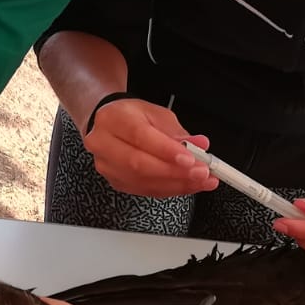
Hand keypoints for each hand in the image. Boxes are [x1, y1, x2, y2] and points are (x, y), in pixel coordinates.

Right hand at [83, 97, 217, 197]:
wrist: (110, 125)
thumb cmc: (133, 117)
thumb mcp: (157, 114)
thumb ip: (177, 132)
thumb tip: (199, 146)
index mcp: (113, 118)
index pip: (140, 136)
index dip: (166, 151)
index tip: (191, 159)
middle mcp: (103, 143)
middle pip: (139, 164)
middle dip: (175, 171)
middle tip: (201, 173)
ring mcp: (107, 166)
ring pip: (142, 181)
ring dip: (176, 184)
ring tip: (201, 181)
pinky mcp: (115, 181)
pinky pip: (145, 190)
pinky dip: (170, 189)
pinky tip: (187, 185)